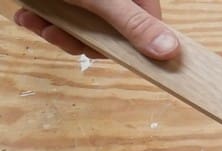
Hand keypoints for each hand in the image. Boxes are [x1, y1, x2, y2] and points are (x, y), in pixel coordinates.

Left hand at [14, 0, 179, 59]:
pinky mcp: (67, 0)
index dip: (122, 45)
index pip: (144, 26)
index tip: (99, 50)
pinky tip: (27, 14)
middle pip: (108, 32)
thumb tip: (171, 53)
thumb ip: (133, 24)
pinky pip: (61, 18)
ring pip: (82, 27)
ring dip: (54, 30)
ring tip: (35, 21)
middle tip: (55, 33)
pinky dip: (42, 20)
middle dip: (77, 38)